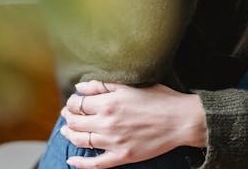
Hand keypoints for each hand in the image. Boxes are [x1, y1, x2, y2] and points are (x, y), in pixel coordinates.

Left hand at [59, 80, 207, 168]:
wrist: (181, 121)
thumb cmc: (159, 99)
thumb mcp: (130, 86)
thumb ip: (102, 86)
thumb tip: (79, 88)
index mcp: (108, 103)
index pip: (77, 104)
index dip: (72, 103)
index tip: (74, 103)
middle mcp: (107, 122)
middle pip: (75, 122)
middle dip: (68, 117)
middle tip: (67, 115)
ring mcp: (113, 141)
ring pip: (80, 140)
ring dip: (69, 135)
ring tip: (67, 131)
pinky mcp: (122, 156)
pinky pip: (95, 164)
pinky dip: (80, 164)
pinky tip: (72, 161)